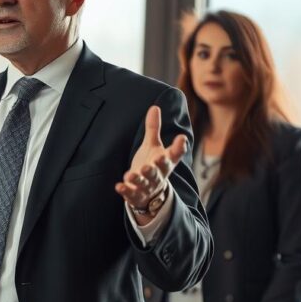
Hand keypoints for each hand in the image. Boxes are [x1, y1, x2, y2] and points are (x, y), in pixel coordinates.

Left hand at [115, 106, 186, 223]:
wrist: (150, 193)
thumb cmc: (153, 164)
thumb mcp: (153, 147)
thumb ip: (153, 129)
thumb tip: (154, 107)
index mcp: (165, 162)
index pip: (175, 155)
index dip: (179, 147)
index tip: (181, 138)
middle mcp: (158, 174)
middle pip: (159, 171)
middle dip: (156, 167)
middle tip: (153, 162)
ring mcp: (147, 186)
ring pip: (144, 183)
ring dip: (138, 179)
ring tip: (131, 175)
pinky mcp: (136, 194)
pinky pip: (131, 193)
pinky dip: (125, 190)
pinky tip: (119, 186)